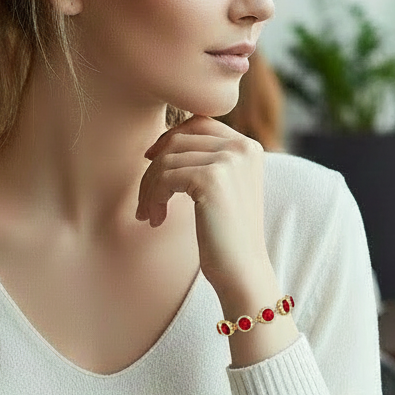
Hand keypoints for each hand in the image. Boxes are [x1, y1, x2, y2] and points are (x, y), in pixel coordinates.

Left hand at [136, 115, 271, 295]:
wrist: (243, 271)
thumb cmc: (228, 236)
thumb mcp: (224, 189)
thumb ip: (208, 161)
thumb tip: (163, 142)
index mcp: (249, 147)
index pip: (200, 122)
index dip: (170, 139)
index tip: (151, 161)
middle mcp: (242, 147)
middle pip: (179, 139)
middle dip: (154, 168)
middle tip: (145, 199)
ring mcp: (228, 161)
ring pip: (166, 159)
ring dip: (149, 188)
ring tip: (149, 213)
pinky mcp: (211, 179)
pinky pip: (164, 178)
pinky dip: (153, 198)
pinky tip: (156, 219)